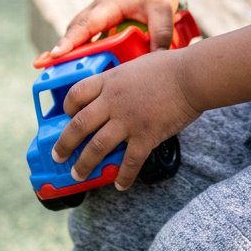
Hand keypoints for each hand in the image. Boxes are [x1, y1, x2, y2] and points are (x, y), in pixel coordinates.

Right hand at [50, 0, 181, 55]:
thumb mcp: (163, 9)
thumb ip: (161, 34)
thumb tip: (156, 60)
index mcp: (108, 4)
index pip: (85, 25)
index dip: (70, 42)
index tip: (54, 56)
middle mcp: (98, 7)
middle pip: (75, 29)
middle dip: (62, 48)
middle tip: (46, 68)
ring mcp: (100, 10)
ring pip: (79, 29)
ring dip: (70, 47)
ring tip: (58, 70)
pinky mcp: (105, 14)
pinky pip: (88, 30)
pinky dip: (82, 43)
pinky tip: (83, 60)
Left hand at [51, 50, 201, 189]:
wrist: (192, 76)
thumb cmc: (170, 67)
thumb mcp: (137, 65)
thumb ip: (123, 79)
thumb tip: (119, 85)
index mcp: (110, 82)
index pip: (76, 95)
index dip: (67, 108)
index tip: (66, 117)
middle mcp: (113, 102)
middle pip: (78, 126)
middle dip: (64, 144)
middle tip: (58, 156)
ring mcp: (128, 120)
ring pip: (96, 147)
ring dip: (84, 164)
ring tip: (78, 174)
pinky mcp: (145, 136)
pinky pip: (130, 162)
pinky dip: (123, 176)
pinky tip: (120, 185)